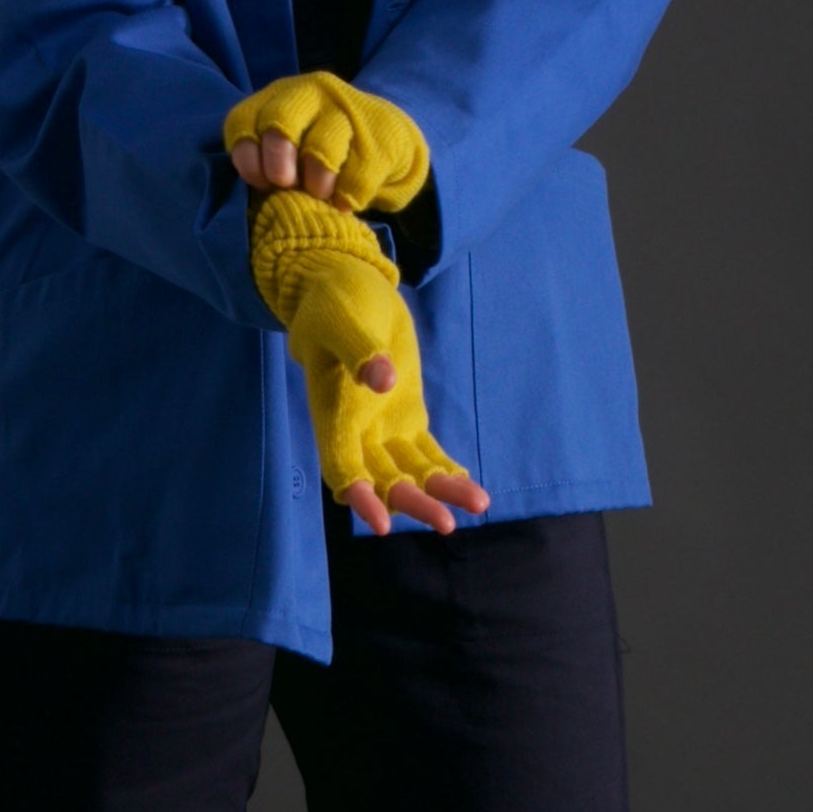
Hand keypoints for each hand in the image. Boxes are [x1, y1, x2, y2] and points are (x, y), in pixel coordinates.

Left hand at [223, 74, 429, 213]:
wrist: (390, 139)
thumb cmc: (325, 152)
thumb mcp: (290, 149)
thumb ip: (268, 163)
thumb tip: (262, 194)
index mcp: (277, 97)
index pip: (243, 121)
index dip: (247, 159)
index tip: (262, 183)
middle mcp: (309, 93)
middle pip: (278, 124)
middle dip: (278, 165)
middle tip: (290, 186)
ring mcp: (347, 108)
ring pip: (320, 150)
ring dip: (318, 185)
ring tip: (323, 197)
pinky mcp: (382, 132)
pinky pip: (357, 176)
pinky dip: (348, 197)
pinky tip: (348, 200)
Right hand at [247, 189, 490, 540]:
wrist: (345, 287)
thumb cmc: (334, 302)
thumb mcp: (341, 320)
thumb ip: (358, 351)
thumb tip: (381, 380)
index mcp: (333, 414)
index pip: (343, 468)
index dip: (361, 497)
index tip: (382, 523)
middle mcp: (356, 431)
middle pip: (383, 481)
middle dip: (413, 504)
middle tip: (447, 523)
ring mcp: (383, 427)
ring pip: (411, 474)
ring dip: (440, 493)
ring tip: (479, 506)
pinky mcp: (406, 417)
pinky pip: (427, 454)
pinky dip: (447, 472)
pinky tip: (472, 490)